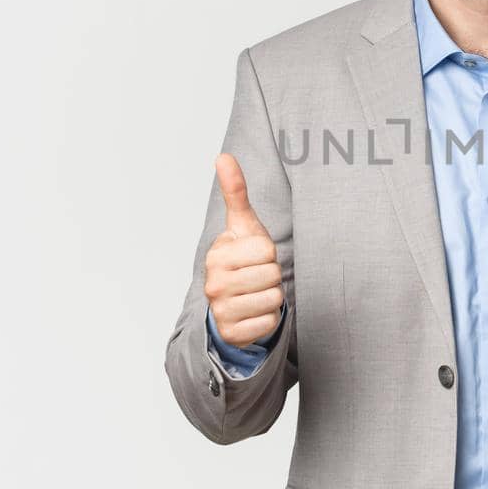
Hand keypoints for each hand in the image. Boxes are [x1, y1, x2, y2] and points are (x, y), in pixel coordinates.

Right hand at [204, 152, 284, 348]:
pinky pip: (270, 322)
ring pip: (274, 299)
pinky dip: (268, 319)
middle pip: (272, 275)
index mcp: (217, 254)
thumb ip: (235, 192)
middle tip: (256, 277)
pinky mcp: (233, 333)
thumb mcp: (241, 226)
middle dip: (271, 276)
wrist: (228, 303)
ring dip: (271, 298)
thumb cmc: (241, 259)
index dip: (268, 253)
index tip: (253, 257)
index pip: (267, 250)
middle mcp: (213, 283)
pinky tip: (253, 313)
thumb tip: (224, 156)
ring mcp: (221, 310)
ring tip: (255, 294)